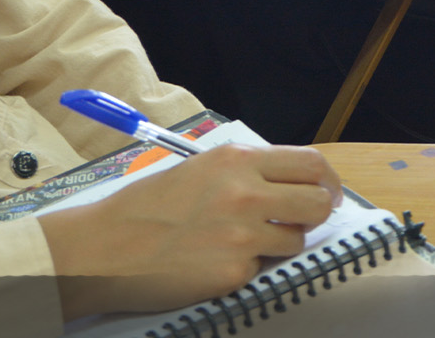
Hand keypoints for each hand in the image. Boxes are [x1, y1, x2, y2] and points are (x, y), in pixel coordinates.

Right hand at [41, 145, 342, 319]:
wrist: (108, 245)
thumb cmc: (147, 206)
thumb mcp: (200, 169)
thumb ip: (246, 172)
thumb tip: (289, 182)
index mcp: (236, 161)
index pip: (310, 163)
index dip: (326, 180)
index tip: (326, 190)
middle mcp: (245, 194)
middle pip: (317, 202)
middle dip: (316, 212)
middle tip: (301, 218)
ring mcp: (242, 236)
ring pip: (296, 240)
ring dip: (281, 242)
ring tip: (246, 240)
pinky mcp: (235, 273)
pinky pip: (263, 268)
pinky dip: (248, 267)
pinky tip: (218, 260)